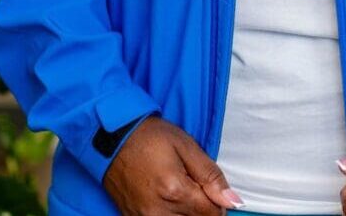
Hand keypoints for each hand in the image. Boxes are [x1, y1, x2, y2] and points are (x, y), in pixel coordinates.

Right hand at [102, 114, 244, 214]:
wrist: (112, 138)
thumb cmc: (151, 137)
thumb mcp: (186, 146)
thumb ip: (211, 175)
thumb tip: (233, 201)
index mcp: (175, 191)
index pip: (211, 214)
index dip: (217, 202)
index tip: (211, 188)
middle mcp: (159, 212)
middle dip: (201, 207)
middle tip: (193, 185)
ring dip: (187, 213)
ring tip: (180, 191)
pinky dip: (170, 215)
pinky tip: (168, 199)